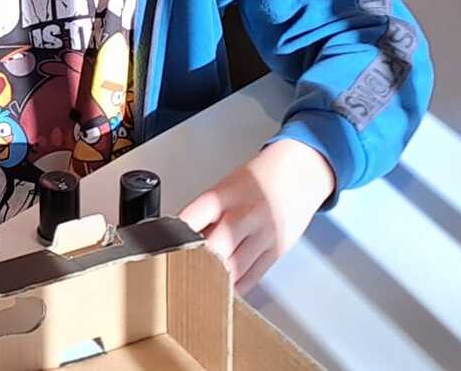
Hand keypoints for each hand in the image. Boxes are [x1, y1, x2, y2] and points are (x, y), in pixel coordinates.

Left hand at [178, 138, 334, 292]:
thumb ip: (205, 214)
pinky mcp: (278, 250)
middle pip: (215, 250)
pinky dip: (236, 286)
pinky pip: (253, 276)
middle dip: (196, 264)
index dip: (174, 239)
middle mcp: (245, 215)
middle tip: (181, 275)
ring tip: (201, 285)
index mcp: (224, 196)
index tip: (162, 251)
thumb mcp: (224, 188)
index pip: (191, 220)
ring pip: (234, 269)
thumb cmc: (255, 180)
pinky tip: (225, 288)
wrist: (298, 173)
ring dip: (216, 281)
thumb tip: (182, 239)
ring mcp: (263, 235)